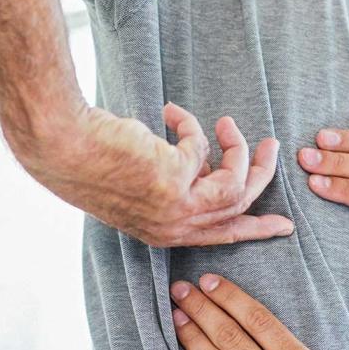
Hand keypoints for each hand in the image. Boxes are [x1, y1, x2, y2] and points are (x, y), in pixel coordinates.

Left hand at [22, 103, 292, 247]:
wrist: (64, 147)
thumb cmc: (97, 161)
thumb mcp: (149, 183)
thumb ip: (183, 181)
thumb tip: (209, 162)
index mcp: (167, 233)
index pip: (224, 236)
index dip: (258, 229)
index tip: (284, 225)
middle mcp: (176, 227)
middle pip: (241, 206)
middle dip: (263, 174)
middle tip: (272, 146)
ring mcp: (177, 208)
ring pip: (236, 183)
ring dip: (239, 148)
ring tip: (228, 122)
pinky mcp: (177, 181)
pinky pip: (203, 147)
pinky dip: (191, 125)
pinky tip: (169, 113)